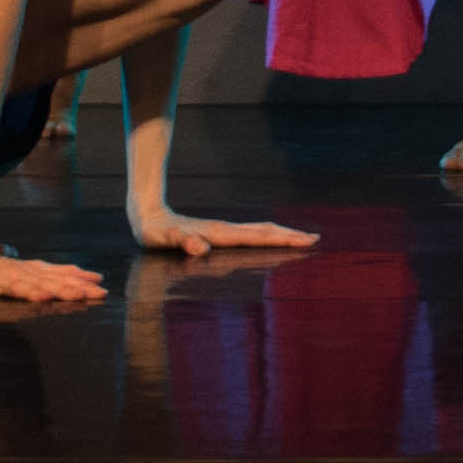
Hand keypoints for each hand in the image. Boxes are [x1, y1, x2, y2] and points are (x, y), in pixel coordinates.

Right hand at [0, 238, 107, 302]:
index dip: (81, 284)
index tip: (100, 290)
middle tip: (83, 295)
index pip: (63, 278)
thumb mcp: (37, 271)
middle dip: (65, 288)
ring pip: (15, 284)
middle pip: (45, 282)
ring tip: (42, 297)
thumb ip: (64, 275)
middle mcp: (20, 273)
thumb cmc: (6, 270)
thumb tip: (97, 278)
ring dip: (28, 290)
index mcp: (35, 272)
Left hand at [131, 208, 322, 258]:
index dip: (283, 239)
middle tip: (314, 239)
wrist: (148, 215)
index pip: (258, 237)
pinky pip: (249, 234)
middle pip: (265, 231)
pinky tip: (269, 239)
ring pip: (259, 231)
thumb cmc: (155, 232)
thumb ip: (183, 241)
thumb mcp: (164, 239)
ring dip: (281, 234)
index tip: (306, 241)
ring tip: (300, 238)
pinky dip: (266, 236)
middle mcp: (226, 230)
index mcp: (220, 234)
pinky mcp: (219, 233)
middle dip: (290, 236)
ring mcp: (223, 230)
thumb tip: (201, 248)